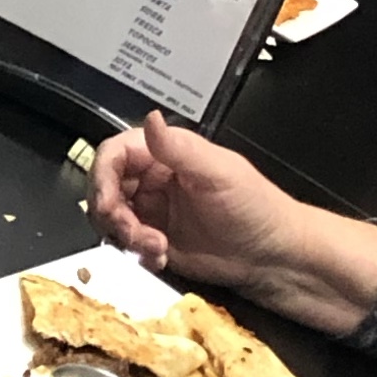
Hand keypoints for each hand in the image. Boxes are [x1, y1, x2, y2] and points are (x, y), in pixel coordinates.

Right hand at [88, 111, 376, 342]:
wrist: (275, 258)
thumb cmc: (258, 209)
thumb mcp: (219, 173)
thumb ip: (179, 148)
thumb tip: (150, 118)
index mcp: (166, 155)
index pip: (115, 153)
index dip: (102, 174)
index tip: (106, 200)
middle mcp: (154, 180)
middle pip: (106, 188)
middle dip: (111, 212)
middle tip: (130, 230)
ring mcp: (153, 213)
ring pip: (111, 219)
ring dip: (124, 235)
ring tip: (154, 246)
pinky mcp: (155, 242)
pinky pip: (126, 246)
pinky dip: (136, 254)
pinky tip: (160, 257)